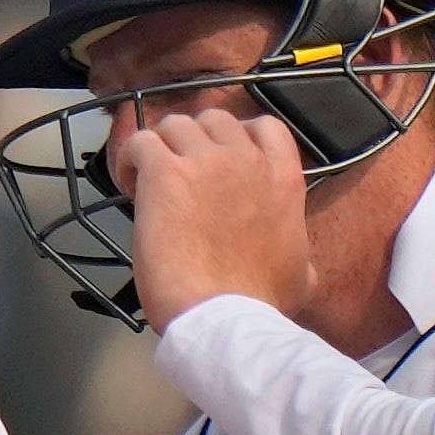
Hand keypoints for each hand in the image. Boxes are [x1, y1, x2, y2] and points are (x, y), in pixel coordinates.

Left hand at [120, 102, 314, 329]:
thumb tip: (305, 268)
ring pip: (175, 124)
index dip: (237, 137)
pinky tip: (129, 185)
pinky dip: (130, 158)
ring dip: (161, 147)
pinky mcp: (166, 174)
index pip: (265, 126)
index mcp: (282, 178)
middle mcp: (246, 160)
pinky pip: (141, 141)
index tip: (218, 163)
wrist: (224, 314)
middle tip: (178, 176)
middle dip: (193, 142)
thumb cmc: (258, 302)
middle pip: (214, 120)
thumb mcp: (301, 275)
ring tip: (149, 181)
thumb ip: (301, 257)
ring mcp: (206, 162)